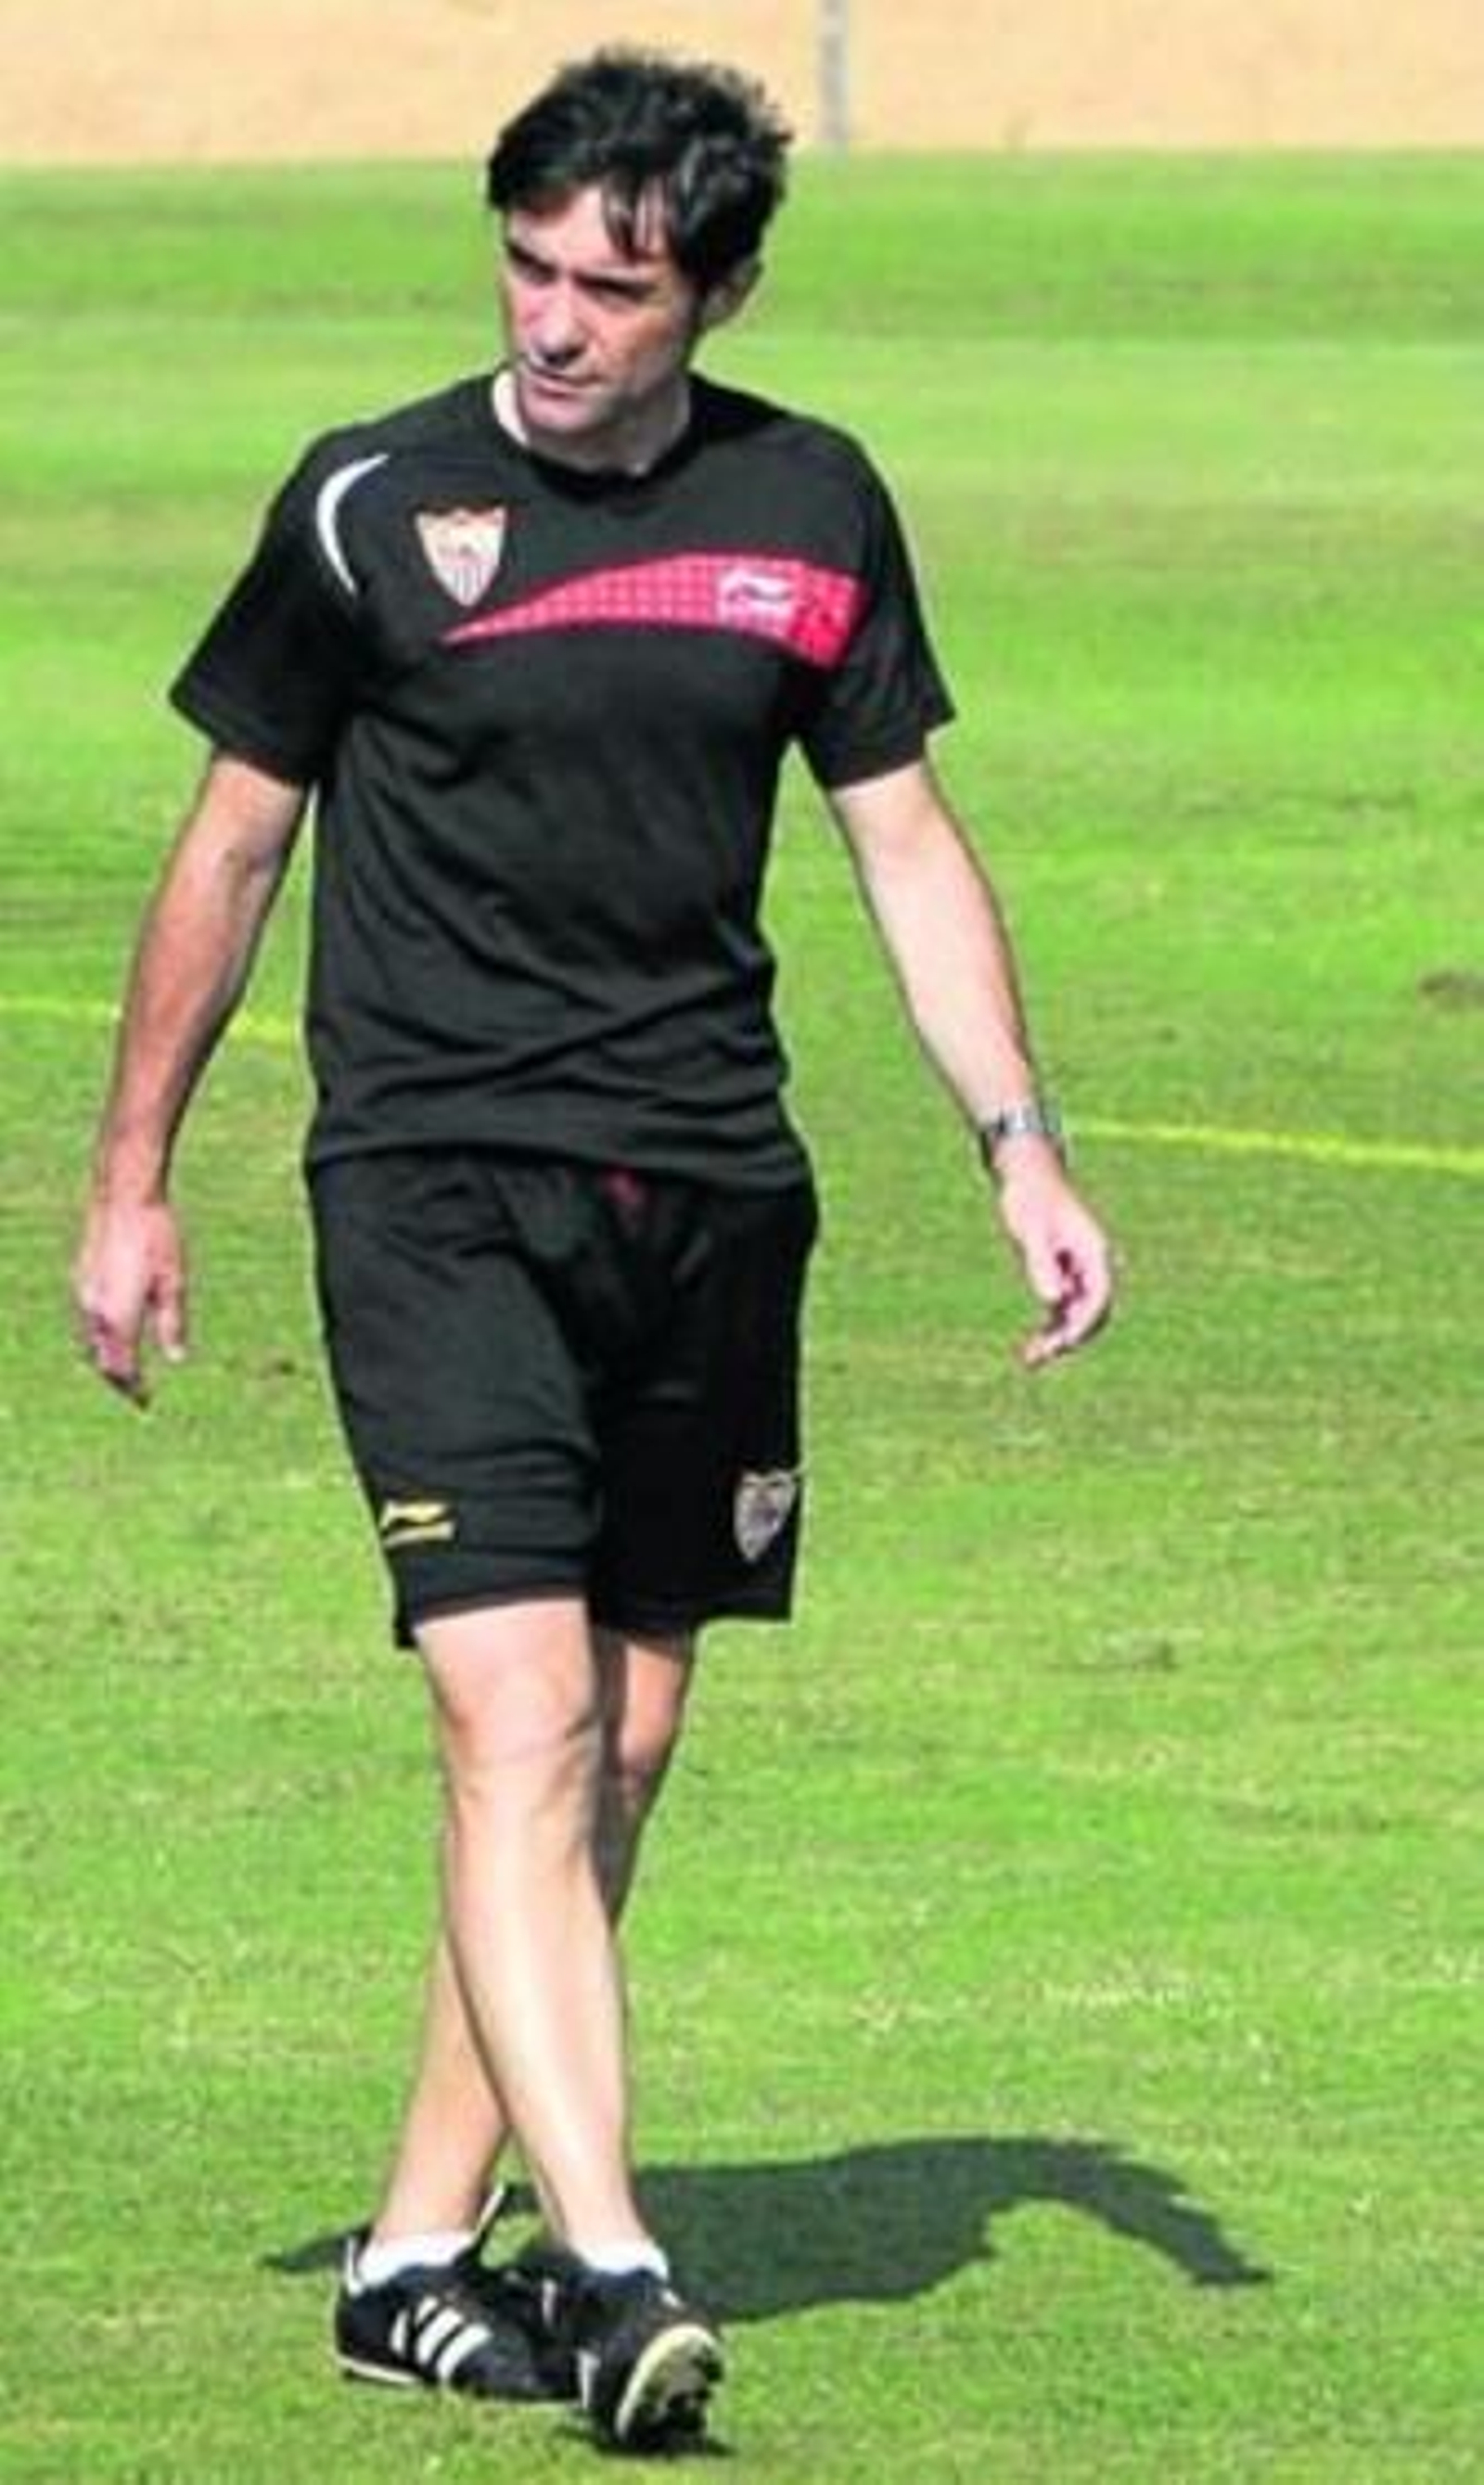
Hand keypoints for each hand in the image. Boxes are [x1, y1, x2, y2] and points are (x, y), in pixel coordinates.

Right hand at [73, 1195, 188, 1406]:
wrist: (124, 1196)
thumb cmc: (156, 1236)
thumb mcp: (174, 1282)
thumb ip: (172, 1324)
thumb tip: (177, 1359)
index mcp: (119, 1316)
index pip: (121, 1369)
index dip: (134, 1389)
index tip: (147, 1403)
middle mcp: (94, 1311)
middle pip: (101, 1361)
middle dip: (118, 1380)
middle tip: (136, 1393)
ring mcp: (83, 1294)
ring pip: (90, 1342)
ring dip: (106, 1359)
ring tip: (126, 1369)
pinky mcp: (80, 1279)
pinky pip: (86, 1322)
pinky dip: (99, 1338)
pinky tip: (114, 1333)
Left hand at [994, 1154, 1114, 1368]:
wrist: (1026, 1174)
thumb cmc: (1029, 1196)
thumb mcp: (1031, 1230)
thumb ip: (1041, 1264)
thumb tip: (1052, 1301)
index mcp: (1094, 1251)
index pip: (1100, 1296)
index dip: (1084, 1323)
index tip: (1064, 1342)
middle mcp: (1092, 1264)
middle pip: (1093, 1311)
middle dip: (1071, 1337)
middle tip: (1043, 1356)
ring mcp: (1079, 1271)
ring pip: (1076, 1315)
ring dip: (1058, 1337)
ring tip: (1030, 1360)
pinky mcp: (1062, 1274)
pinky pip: (1062, 1310)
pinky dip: (1049, 1327)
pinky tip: (1031, 1347)